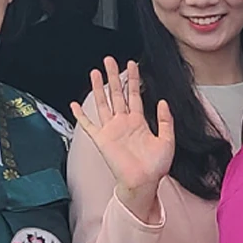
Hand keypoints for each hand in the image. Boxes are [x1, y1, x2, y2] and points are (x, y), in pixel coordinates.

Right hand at [74, 59, 175, 223]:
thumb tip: (163, 101)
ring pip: (103, 103)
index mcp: (139, 122)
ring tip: (94, 71)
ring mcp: (111, 129)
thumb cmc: (156, 166)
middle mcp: (123, 123)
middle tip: (109, 60)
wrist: (143, 182)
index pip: (135, 95)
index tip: (132, 64)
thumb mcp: (168, 141)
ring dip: (98, 88)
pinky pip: (89, 125)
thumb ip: (166, 121)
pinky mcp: (101, 139)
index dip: (133, 80)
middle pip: (116, 94)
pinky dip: (81, 115)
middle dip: (113, 76)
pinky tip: (74, 104)